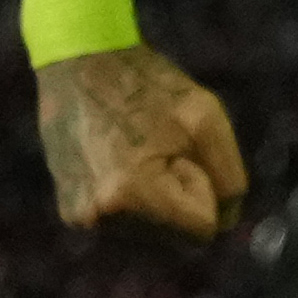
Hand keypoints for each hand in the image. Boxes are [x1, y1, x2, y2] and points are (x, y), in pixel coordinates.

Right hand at [35, 44, 247, 236]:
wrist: (79, 60)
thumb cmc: (148, 83)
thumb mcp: (206, 117)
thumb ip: (228, 178)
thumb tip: (225, 224)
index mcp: (133, 193)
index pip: (202, 230)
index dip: (203, 188)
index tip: (180, 151)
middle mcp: (99, 217)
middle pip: (175, 238)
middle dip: (179, 200)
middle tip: (156, 148)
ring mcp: (79, 218)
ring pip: (150, 232)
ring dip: (156, 200)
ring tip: (135, 150)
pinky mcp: (69, 213)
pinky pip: (124, 222)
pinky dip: (132, 199)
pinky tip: (117, 159)